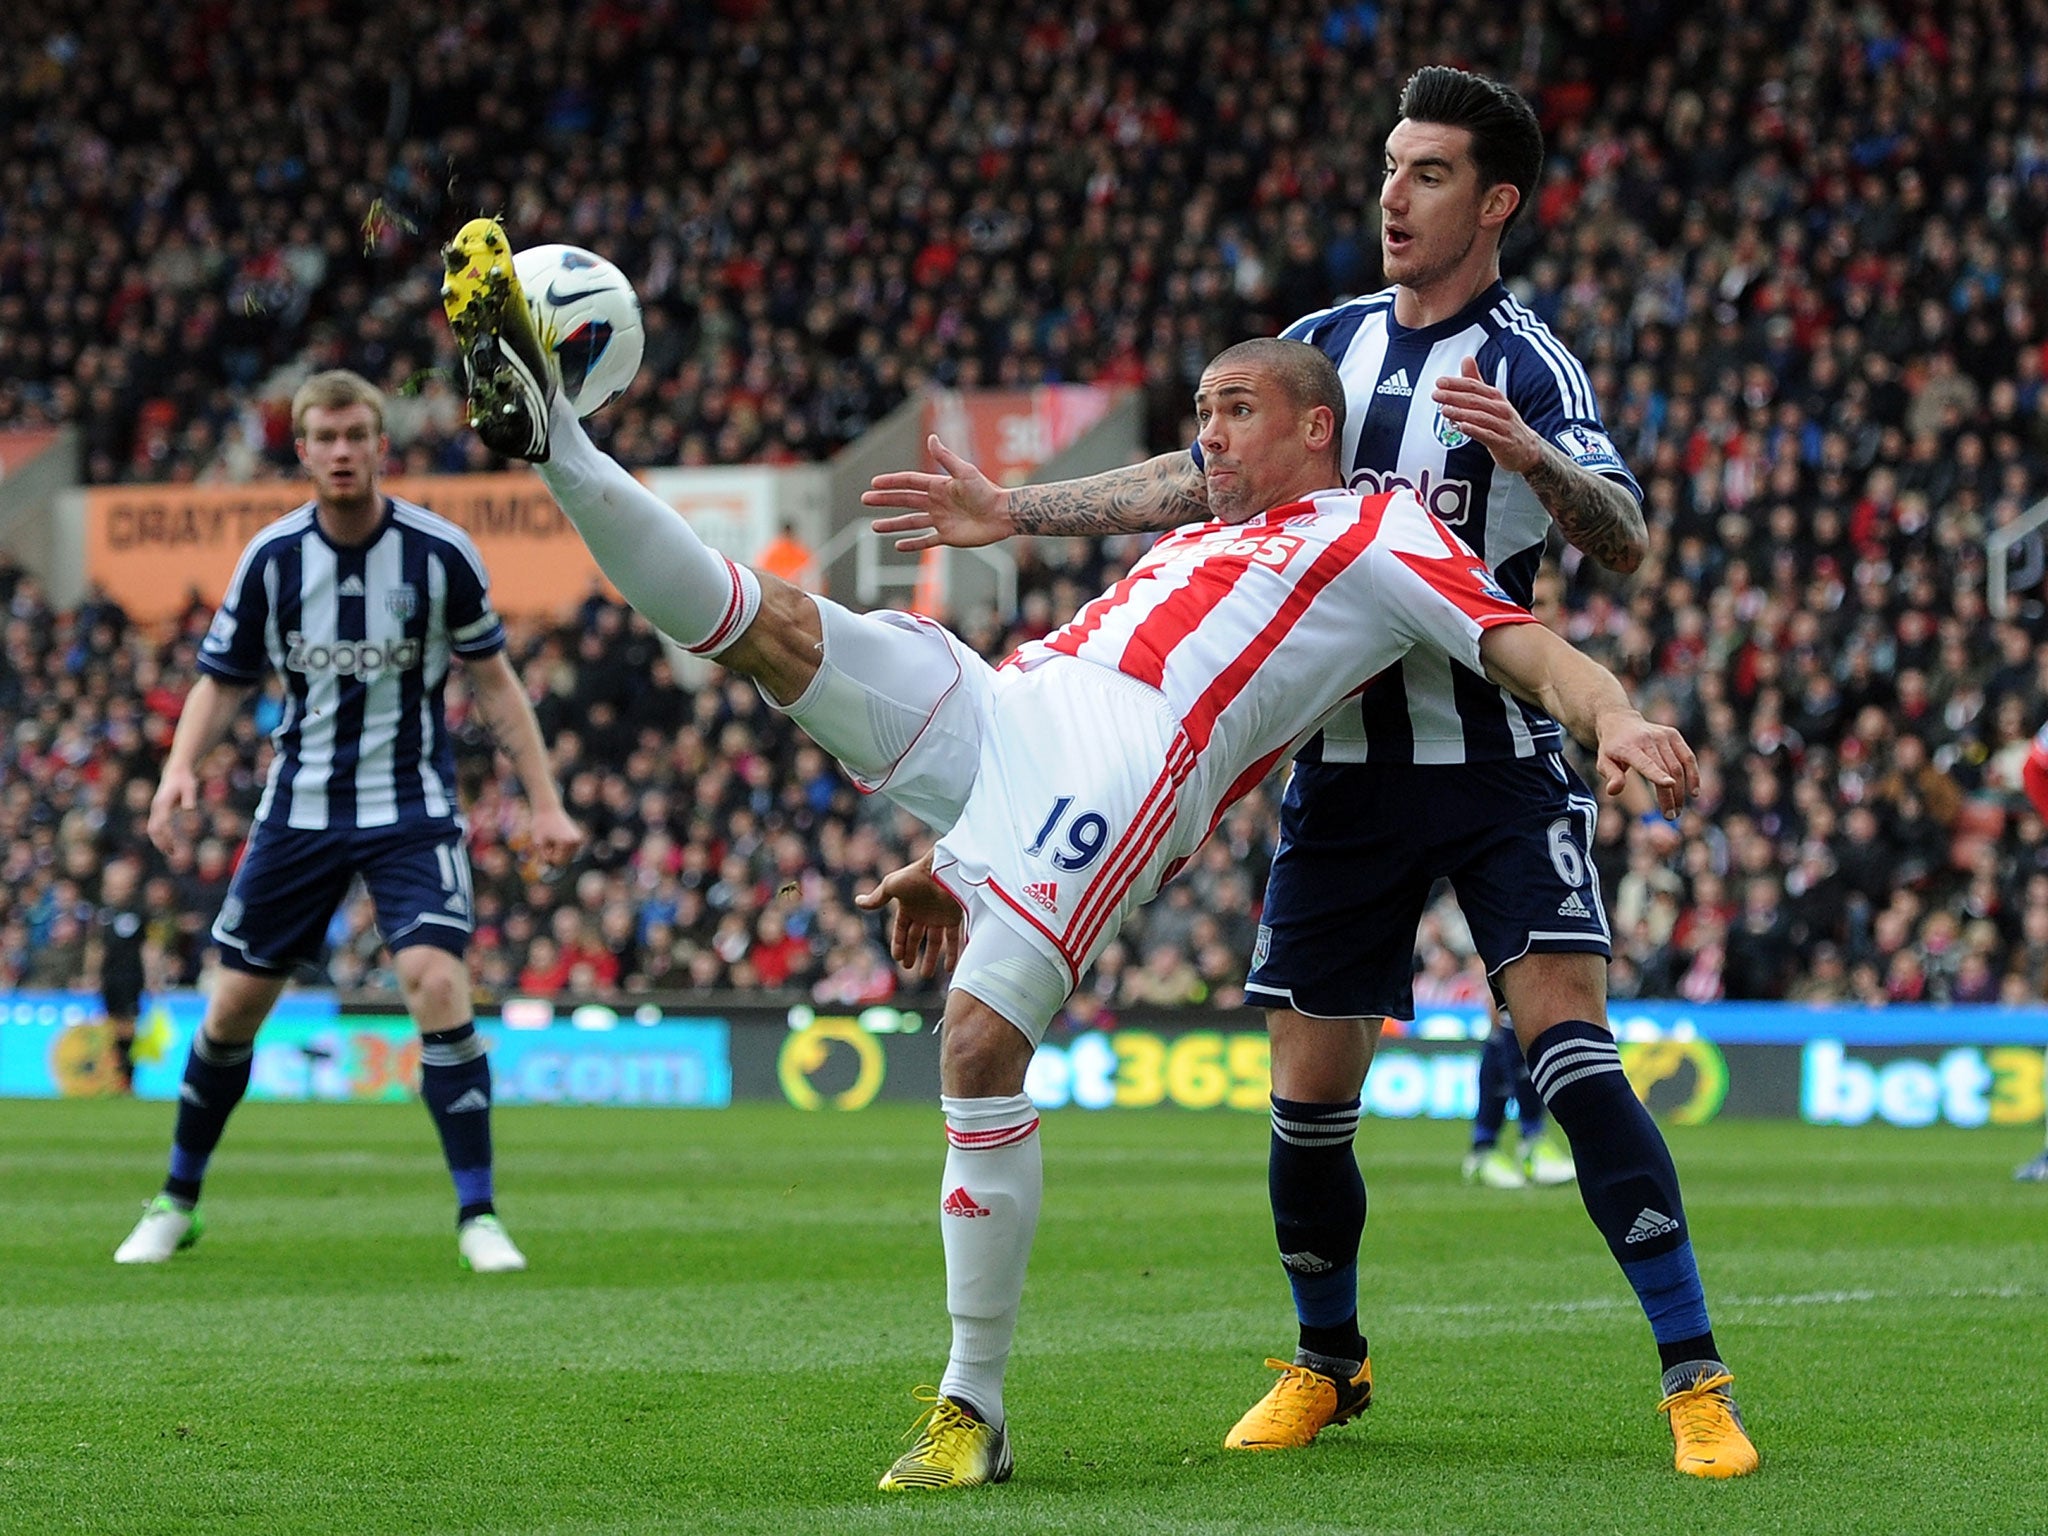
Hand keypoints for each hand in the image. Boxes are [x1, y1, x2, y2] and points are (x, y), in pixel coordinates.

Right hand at [147, 765, 197, 855]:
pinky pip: (156, 826)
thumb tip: (189, 809)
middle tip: (173, 854)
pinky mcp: (158, 810)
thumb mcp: (190, 787)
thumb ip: (189, 798)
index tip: (175, 847)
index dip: (167, 837)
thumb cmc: (185, 779)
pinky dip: (161, 836)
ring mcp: (155, 809)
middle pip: (153, 829)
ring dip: (160, 841)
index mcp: (162, 804)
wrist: (176, 771)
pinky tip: (170, 844)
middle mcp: (156, 807)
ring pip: (152, 829)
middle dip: (161, 842)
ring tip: (172, 852)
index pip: (161, 825)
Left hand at [527, 806, 585, 869]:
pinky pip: (568, 853)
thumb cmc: (540, 824)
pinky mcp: (579, 839)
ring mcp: (579, 840)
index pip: (557, 862)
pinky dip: (561, 850)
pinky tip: (557, 839)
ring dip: (557, 853)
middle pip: (564, 862)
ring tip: (552, 839)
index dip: (547, 856)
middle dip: (553, 856)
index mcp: (568, 842)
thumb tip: (548, 869)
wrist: (548, 809)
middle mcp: (577, 841)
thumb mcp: (538, 843)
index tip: (544, 845)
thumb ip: (543, 858)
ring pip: (567, 858)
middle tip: (548, 842)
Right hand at [854, 857, 964, 979]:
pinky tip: (949, 967)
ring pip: (935, 941)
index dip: (899, 944)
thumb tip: (858, 902)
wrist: (943, 869)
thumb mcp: (892, 886)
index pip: (901, 929)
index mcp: (908, 906)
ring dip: (931, 958)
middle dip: (913, 952)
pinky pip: (954, 939)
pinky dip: (952, 953)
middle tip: (909, 968)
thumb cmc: (916, 876)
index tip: (898, 958)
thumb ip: (877, 898)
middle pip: (917, 937)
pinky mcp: (955, 917)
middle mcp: (924, 912)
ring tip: (927, 974)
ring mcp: (940, 915)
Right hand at [862, 435, 1013, 551]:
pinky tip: (898, 545)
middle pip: (905, 501)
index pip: (910, 483)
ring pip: (911, 522)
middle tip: (865, 500)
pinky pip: (926, 540)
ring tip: (874, 527)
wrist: (1003, 515)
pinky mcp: (948, 536)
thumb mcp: (965, 472)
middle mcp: (937, 502)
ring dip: (893, 524)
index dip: (892, 482)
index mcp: (939, 486)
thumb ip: (946, 458)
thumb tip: (931, 437)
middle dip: (885, 500)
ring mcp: (941, 520)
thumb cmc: (986, 492)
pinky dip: (913, 544)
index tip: (874, 483)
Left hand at [1431, 356, 1545, 475]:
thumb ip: (1476, 381)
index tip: (1440, 382)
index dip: (1456, 383)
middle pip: (1475, 400)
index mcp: (1495, 396)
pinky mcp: (1503, 442)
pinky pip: (1488, 435)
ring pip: (1480, 417)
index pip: (1474, 386)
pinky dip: (1475, 431)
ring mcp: (1502, 425)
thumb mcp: (1491, 400)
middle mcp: (1500, 408)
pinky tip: (1463, 427)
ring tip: (1445, 410)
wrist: (1526, 449)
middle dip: (1454, 396)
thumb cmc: (1504, 423)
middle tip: (1436, 395)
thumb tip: (1466, 359)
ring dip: (1461, 413)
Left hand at [1595, 712, 1699, 818]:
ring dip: (1681, 790)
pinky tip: (1694, 792)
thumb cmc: (1612, 748)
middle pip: (1665, 770)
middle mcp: (1648, 739)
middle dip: (1670, 795)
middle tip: (1671, 816)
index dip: (1657, 774)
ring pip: (1678, 766)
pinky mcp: (1673, 735)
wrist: (1620, 722)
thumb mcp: (1604, 762)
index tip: (1669, 785)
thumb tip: (1613, 791)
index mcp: (1629, 747)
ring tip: (1679, 809)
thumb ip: (1611, 776)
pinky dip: (1693, 774)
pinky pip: (1688, 757)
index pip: (1645, 762)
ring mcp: (1662, 736)